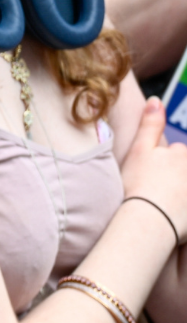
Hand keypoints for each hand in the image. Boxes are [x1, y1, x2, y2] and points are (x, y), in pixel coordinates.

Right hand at [121, 98, 186, 238]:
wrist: (147, 222)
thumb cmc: (139, 184)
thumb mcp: (140, 149)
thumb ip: (151, 124)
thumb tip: (156, 100)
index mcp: (181, 155)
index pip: (177, 153)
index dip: (163, 162)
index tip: (151, 174)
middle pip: (184, 172)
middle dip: (176, 178)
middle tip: (157, 191)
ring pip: (184, 186)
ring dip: (178, 191)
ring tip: (165, 204)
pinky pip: (186, 208)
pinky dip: (182, 211)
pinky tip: (176, 217)